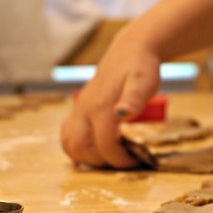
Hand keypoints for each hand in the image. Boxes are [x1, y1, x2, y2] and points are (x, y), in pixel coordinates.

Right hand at [61, 37, 160, 167]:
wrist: (130, 50)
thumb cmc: (141, 67)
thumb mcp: (144, 81)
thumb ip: (133, 98)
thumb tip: (123, 114)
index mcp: (101, 107)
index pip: (104, 145)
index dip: (120, 160)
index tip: (137, 161)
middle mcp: (85, 109)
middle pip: (81, 148)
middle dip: (102, 162)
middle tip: (123, 161)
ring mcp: (79, 109)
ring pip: (70, 143)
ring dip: (87, 157)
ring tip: (110, 158)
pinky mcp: (79, 109)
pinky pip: (68, 134)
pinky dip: (77, 147)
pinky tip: (94, 150)